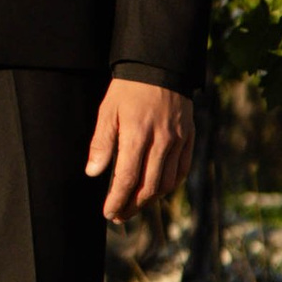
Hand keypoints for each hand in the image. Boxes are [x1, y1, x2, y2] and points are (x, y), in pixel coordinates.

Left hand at [84, 76, 193, 222]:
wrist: (159, 66)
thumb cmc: (128, 89)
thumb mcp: (107, 111)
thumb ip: (101, 143)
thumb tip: (93, 173)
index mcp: (137, 134)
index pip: (128, 178)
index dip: (117, 200)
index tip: (108, 212)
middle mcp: (161, 141)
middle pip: (149, 186)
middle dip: (132, 206)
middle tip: (119, 215)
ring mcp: (178, 140)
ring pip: (167, 182)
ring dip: (150, 199)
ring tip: (134, 205)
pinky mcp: (188, 137)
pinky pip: (182, 170)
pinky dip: (169, 184)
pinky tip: (156, 189)